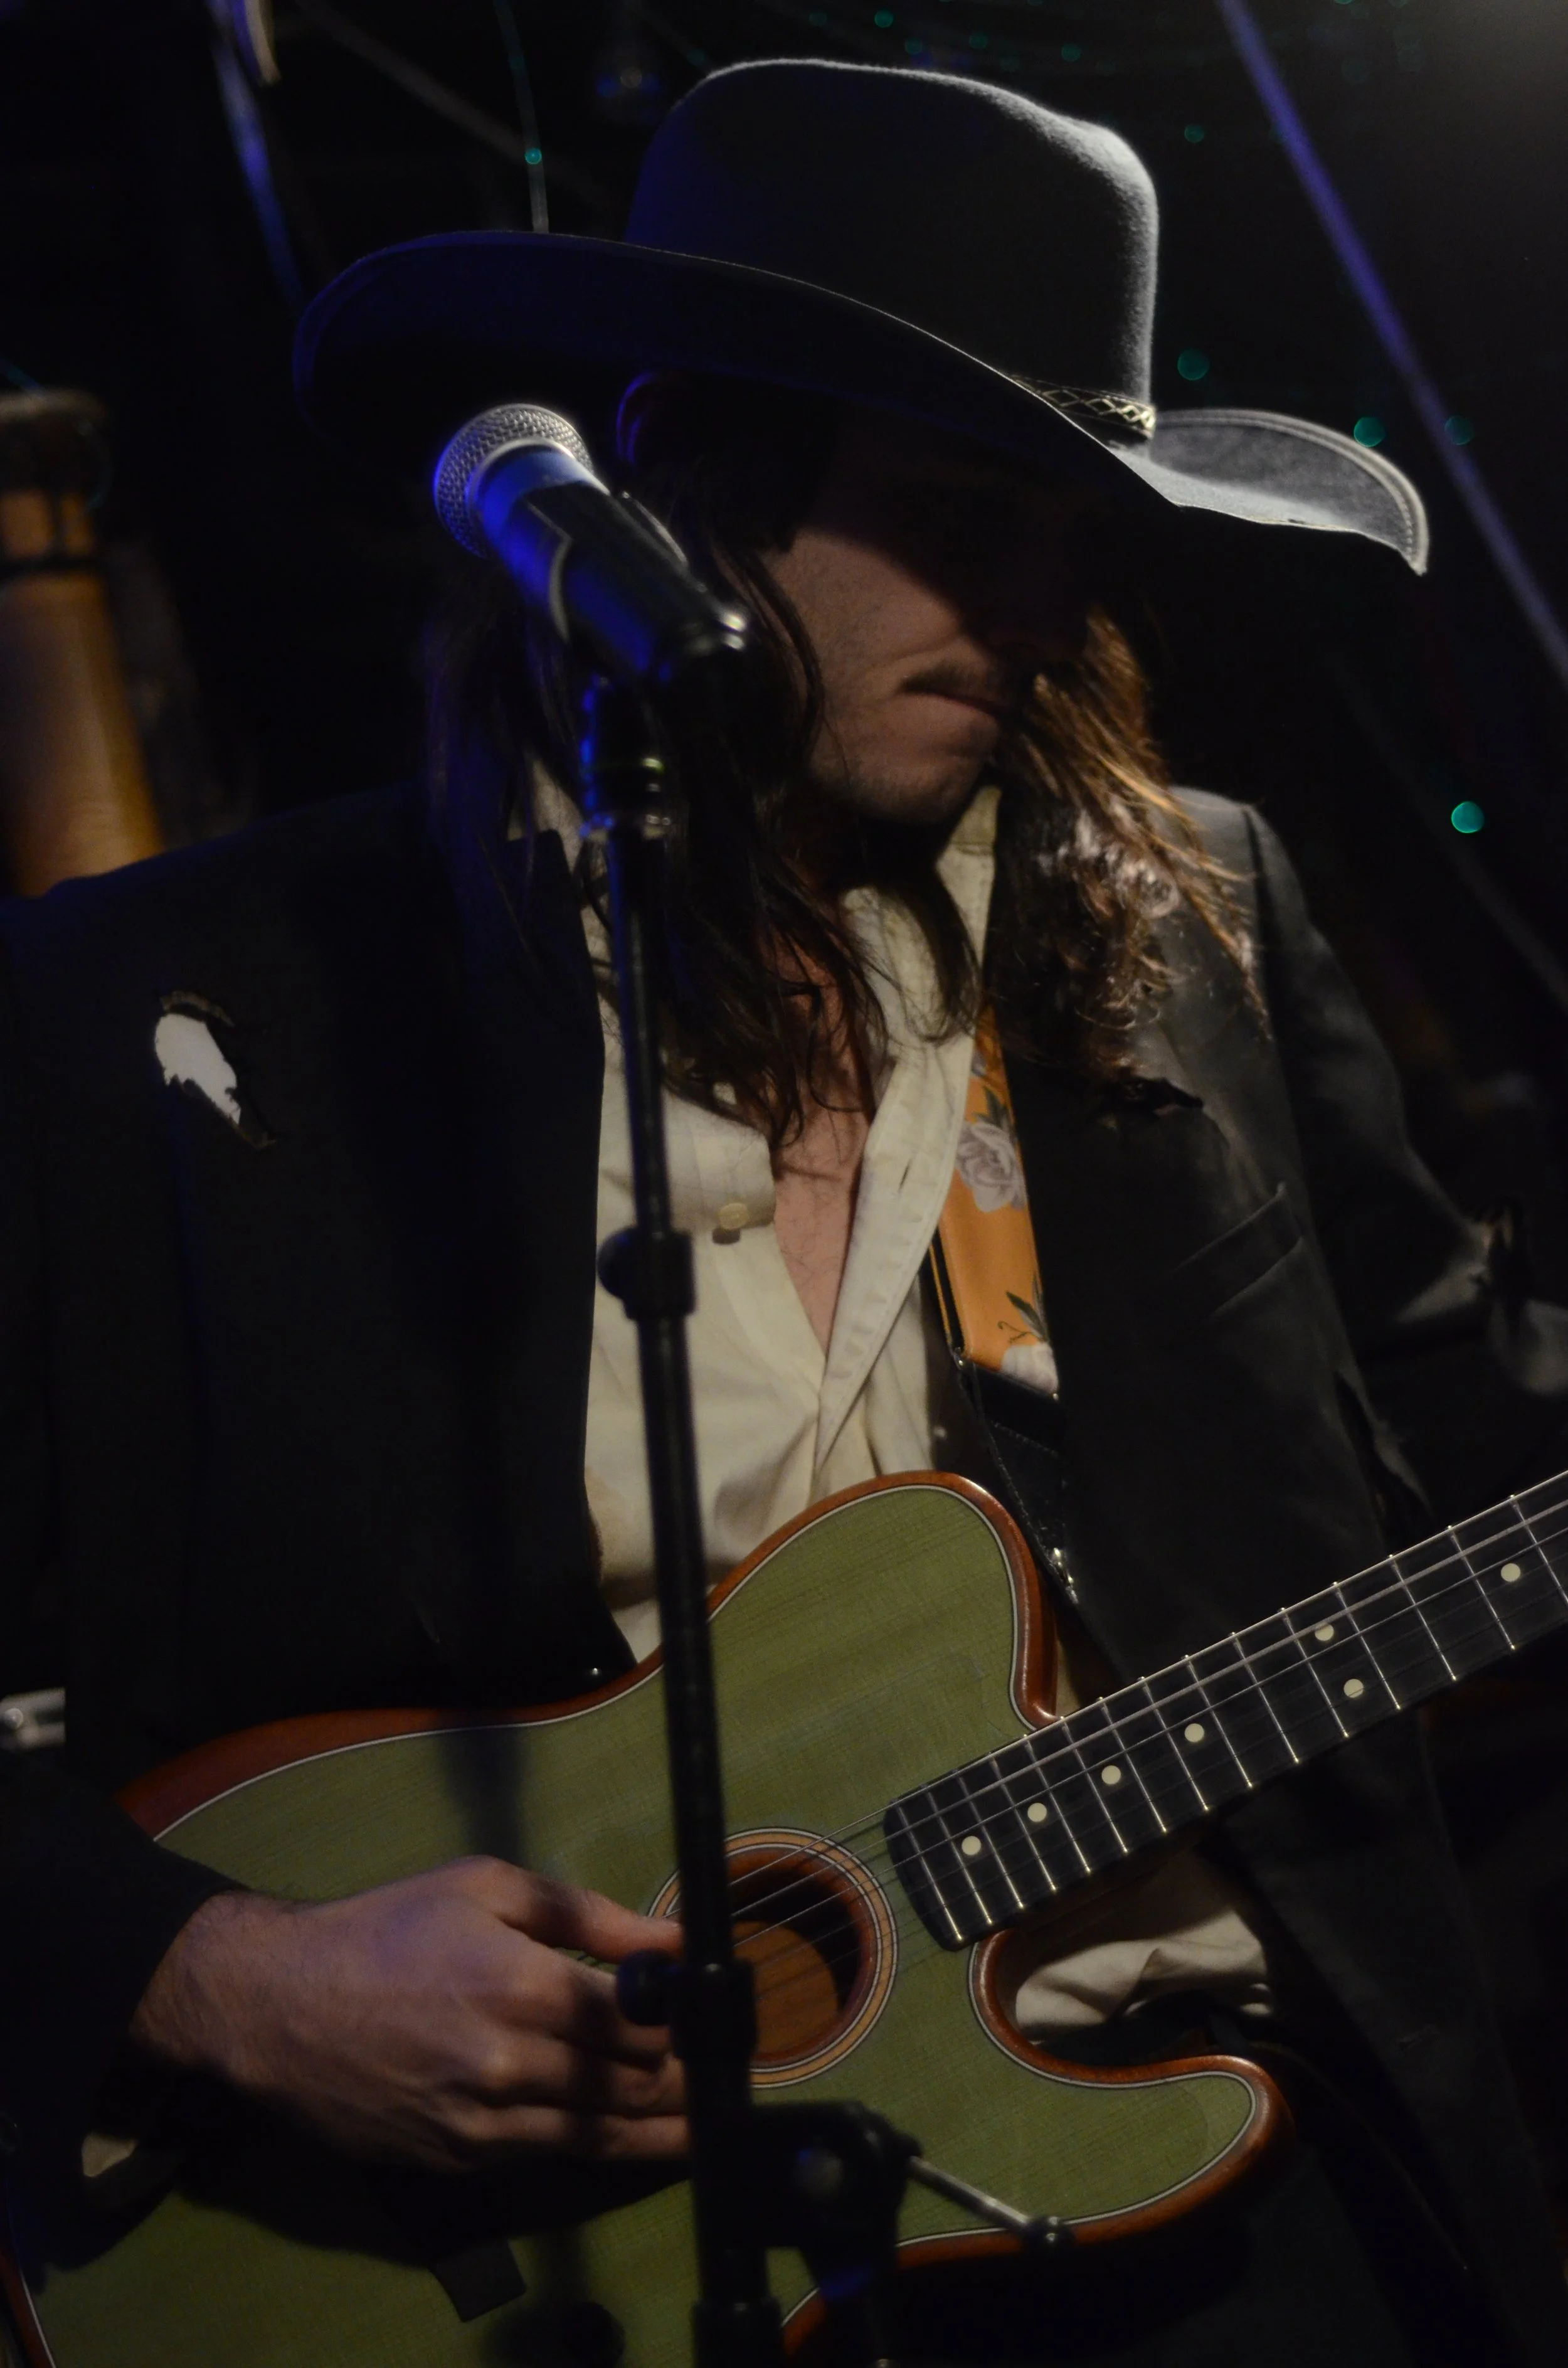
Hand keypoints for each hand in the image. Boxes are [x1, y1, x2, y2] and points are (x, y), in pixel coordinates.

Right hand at [129, 1857, 684, 2171]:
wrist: (280, 2006)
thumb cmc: (387, 1929)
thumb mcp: (487, 1888)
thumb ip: (591, 1915)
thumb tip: (676, 1934)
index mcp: (523, 1985)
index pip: (642, 2025)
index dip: (690, 2026)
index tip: (720, 2020)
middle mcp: (510, 2064)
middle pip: (630, 2088)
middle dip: (688, 2082)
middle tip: (726, 2073)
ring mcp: (482, 2123)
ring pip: (599, 2137)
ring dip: (662, 2132)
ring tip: (704, 2120)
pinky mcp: (458, 2161)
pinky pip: (549, 2160)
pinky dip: (600, 2152)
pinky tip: (634, 2141)